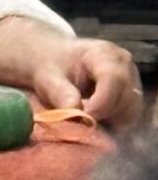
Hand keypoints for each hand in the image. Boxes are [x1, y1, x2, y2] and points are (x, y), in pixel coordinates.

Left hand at [0, 18, 143, 128]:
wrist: (55, 61)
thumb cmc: (52, 67)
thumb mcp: (47, 76)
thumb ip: (59, 91)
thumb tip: (75, 111)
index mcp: (104, 54)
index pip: (114, 79)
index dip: (102, 103)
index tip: (84, 117)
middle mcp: (125, 66)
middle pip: (126, 99)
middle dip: (105, 115)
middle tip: (81, 120)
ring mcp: (132, 83)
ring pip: (130, 114)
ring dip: (110, 122)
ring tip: (86, 117)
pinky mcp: (131, 99)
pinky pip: (129, 120)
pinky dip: (113, 125)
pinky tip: (95, 120)